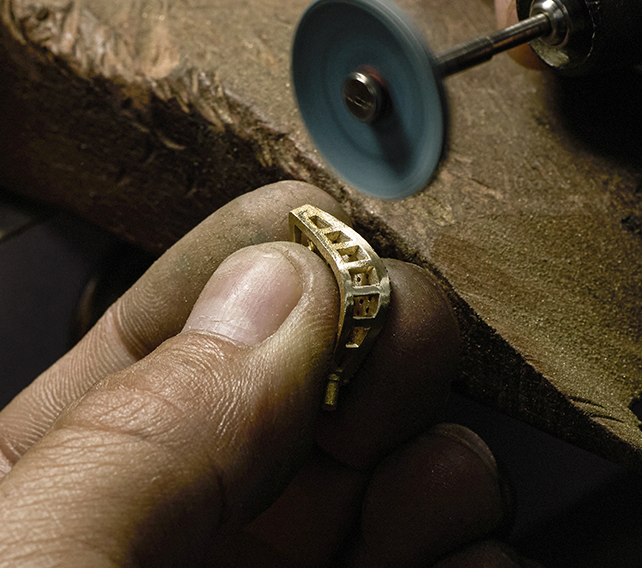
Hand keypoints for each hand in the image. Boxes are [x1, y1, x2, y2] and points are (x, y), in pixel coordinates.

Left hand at [0, 182, 523, 566]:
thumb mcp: (32, 559)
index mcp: (77, 465)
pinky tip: (462, 554)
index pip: (189, 305)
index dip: (262, 247)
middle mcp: (196, 510)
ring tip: (427, 480)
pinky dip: (478, 543)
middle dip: (375, 330)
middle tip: (389, 339)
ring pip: (401, 459)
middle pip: (320, 369)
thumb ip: (146, 427)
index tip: (321, 225)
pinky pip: (455, 556)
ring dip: (438, 446)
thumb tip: (278, 285)